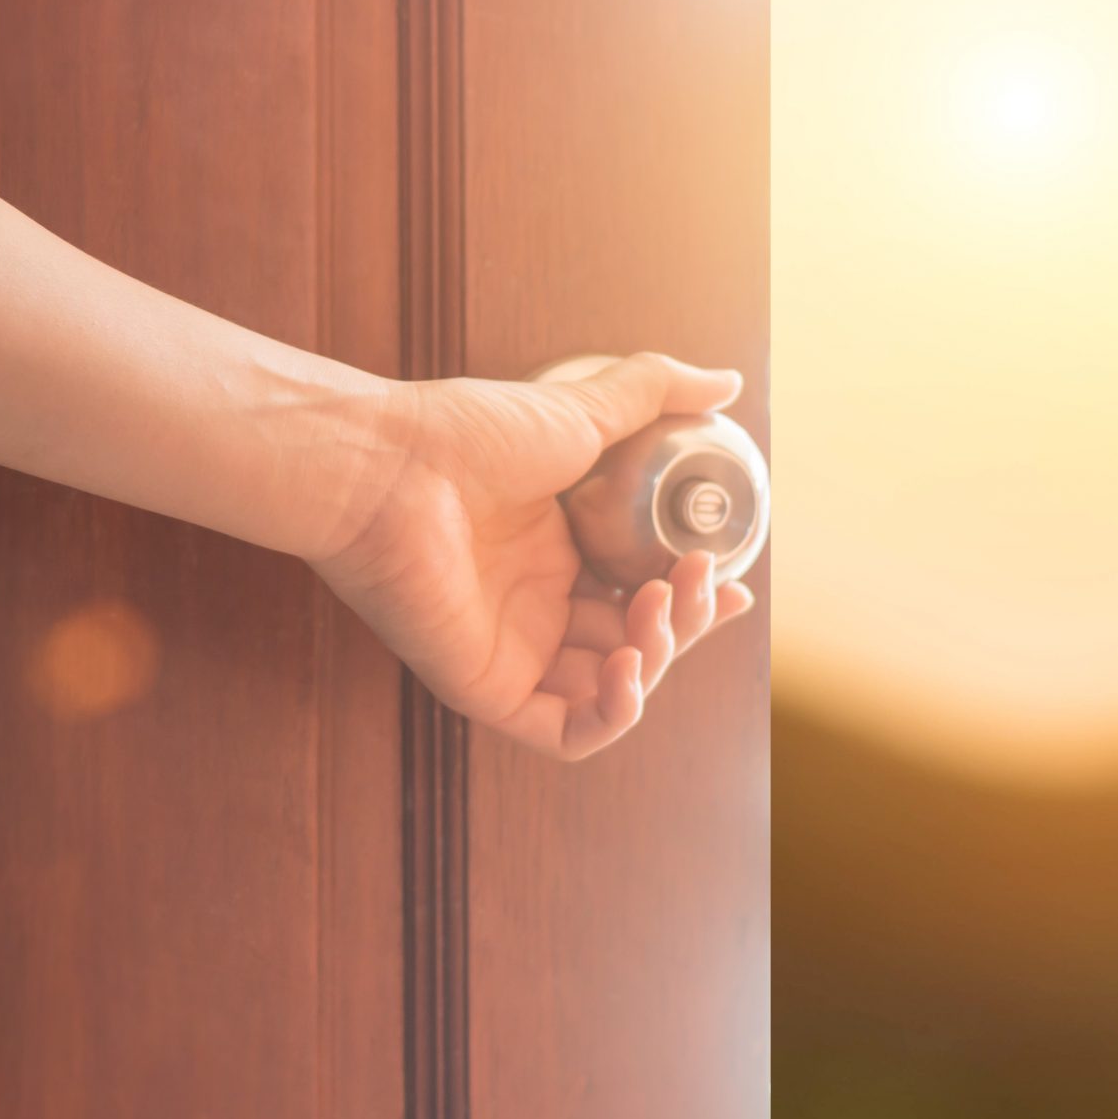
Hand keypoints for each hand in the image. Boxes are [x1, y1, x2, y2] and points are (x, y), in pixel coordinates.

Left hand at [311, 352, 756, 760]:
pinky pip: (564, 734)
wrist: (388, 464)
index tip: (729, 578)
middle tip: (697, 582)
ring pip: (609, 691)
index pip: (640, 595)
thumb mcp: (579, 410)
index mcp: (552, 553)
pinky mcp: (484, 688)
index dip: (693, 597)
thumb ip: (653, 393)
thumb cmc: (463, 434)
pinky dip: (612, 715)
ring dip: (657, 661)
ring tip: (659, 608)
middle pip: (635, 643)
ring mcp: (510, 650)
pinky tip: (632, 667)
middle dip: (685, 623)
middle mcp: (533, 606)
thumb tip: (728, 384)